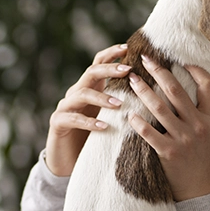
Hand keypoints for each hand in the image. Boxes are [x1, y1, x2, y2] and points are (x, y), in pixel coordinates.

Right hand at [45, 44, 130, 176]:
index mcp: (90, 88)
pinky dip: (89, 122)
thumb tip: (151, 93)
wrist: (67, 162)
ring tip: (118, 104)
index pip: (99, 63)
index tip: (128, 48)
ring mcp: (65, 107)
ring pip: (81, 93)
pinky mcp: (58, 122)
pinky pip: (73, 118)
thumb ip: (122, 104)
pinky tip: (104, 127)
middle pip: (91, 73)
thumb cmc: (94, 139)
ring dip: (101, 97)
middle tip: (127, 70)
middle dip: (109, 69)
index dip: (111, 54)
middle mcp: (76, 93)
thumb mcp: (110, 118)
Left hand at [127, 57, 209, 200]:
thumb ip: (204, 114)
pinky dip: (138, 122)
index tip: (180, 60)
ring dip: (143, 91)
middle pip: (177, 91)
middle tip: (145, 59)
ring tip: (132, 80)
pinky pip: (149, 133)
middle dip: (159, 72)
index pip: (208, 85)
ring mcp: (183, 139)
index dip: (196, 69)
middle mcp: (198, 126)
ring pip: (159, 108)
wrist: (203, 191)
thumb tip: (190, 88)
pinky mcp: (168, 153)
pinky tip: (129, 113)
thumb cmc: (206, 160)